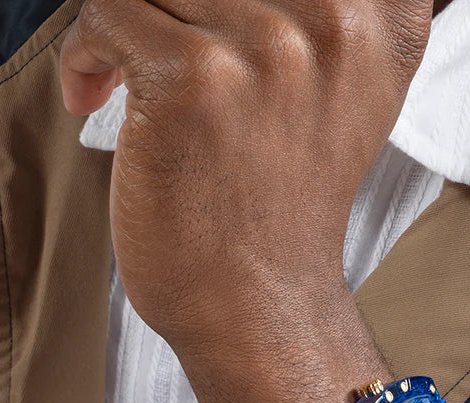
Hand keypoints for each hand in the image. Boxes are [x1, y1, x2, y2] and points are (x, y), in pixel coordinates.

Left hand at [60, 0, 431, 369]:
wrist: (260, 306)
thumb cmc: (283, 212)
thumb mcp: (344, 95)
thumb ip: (333, 18)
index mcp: (382, 22)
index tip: (221, 28)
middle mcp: (335, 22)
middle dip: (181, 9)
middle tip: (169, 57)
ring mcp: (265, 47)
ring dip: (132, 26)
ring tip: (136, 87)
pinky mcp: (192, 77)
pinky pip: (104, 9)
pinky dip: (87, 54)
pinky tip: (99, 97)